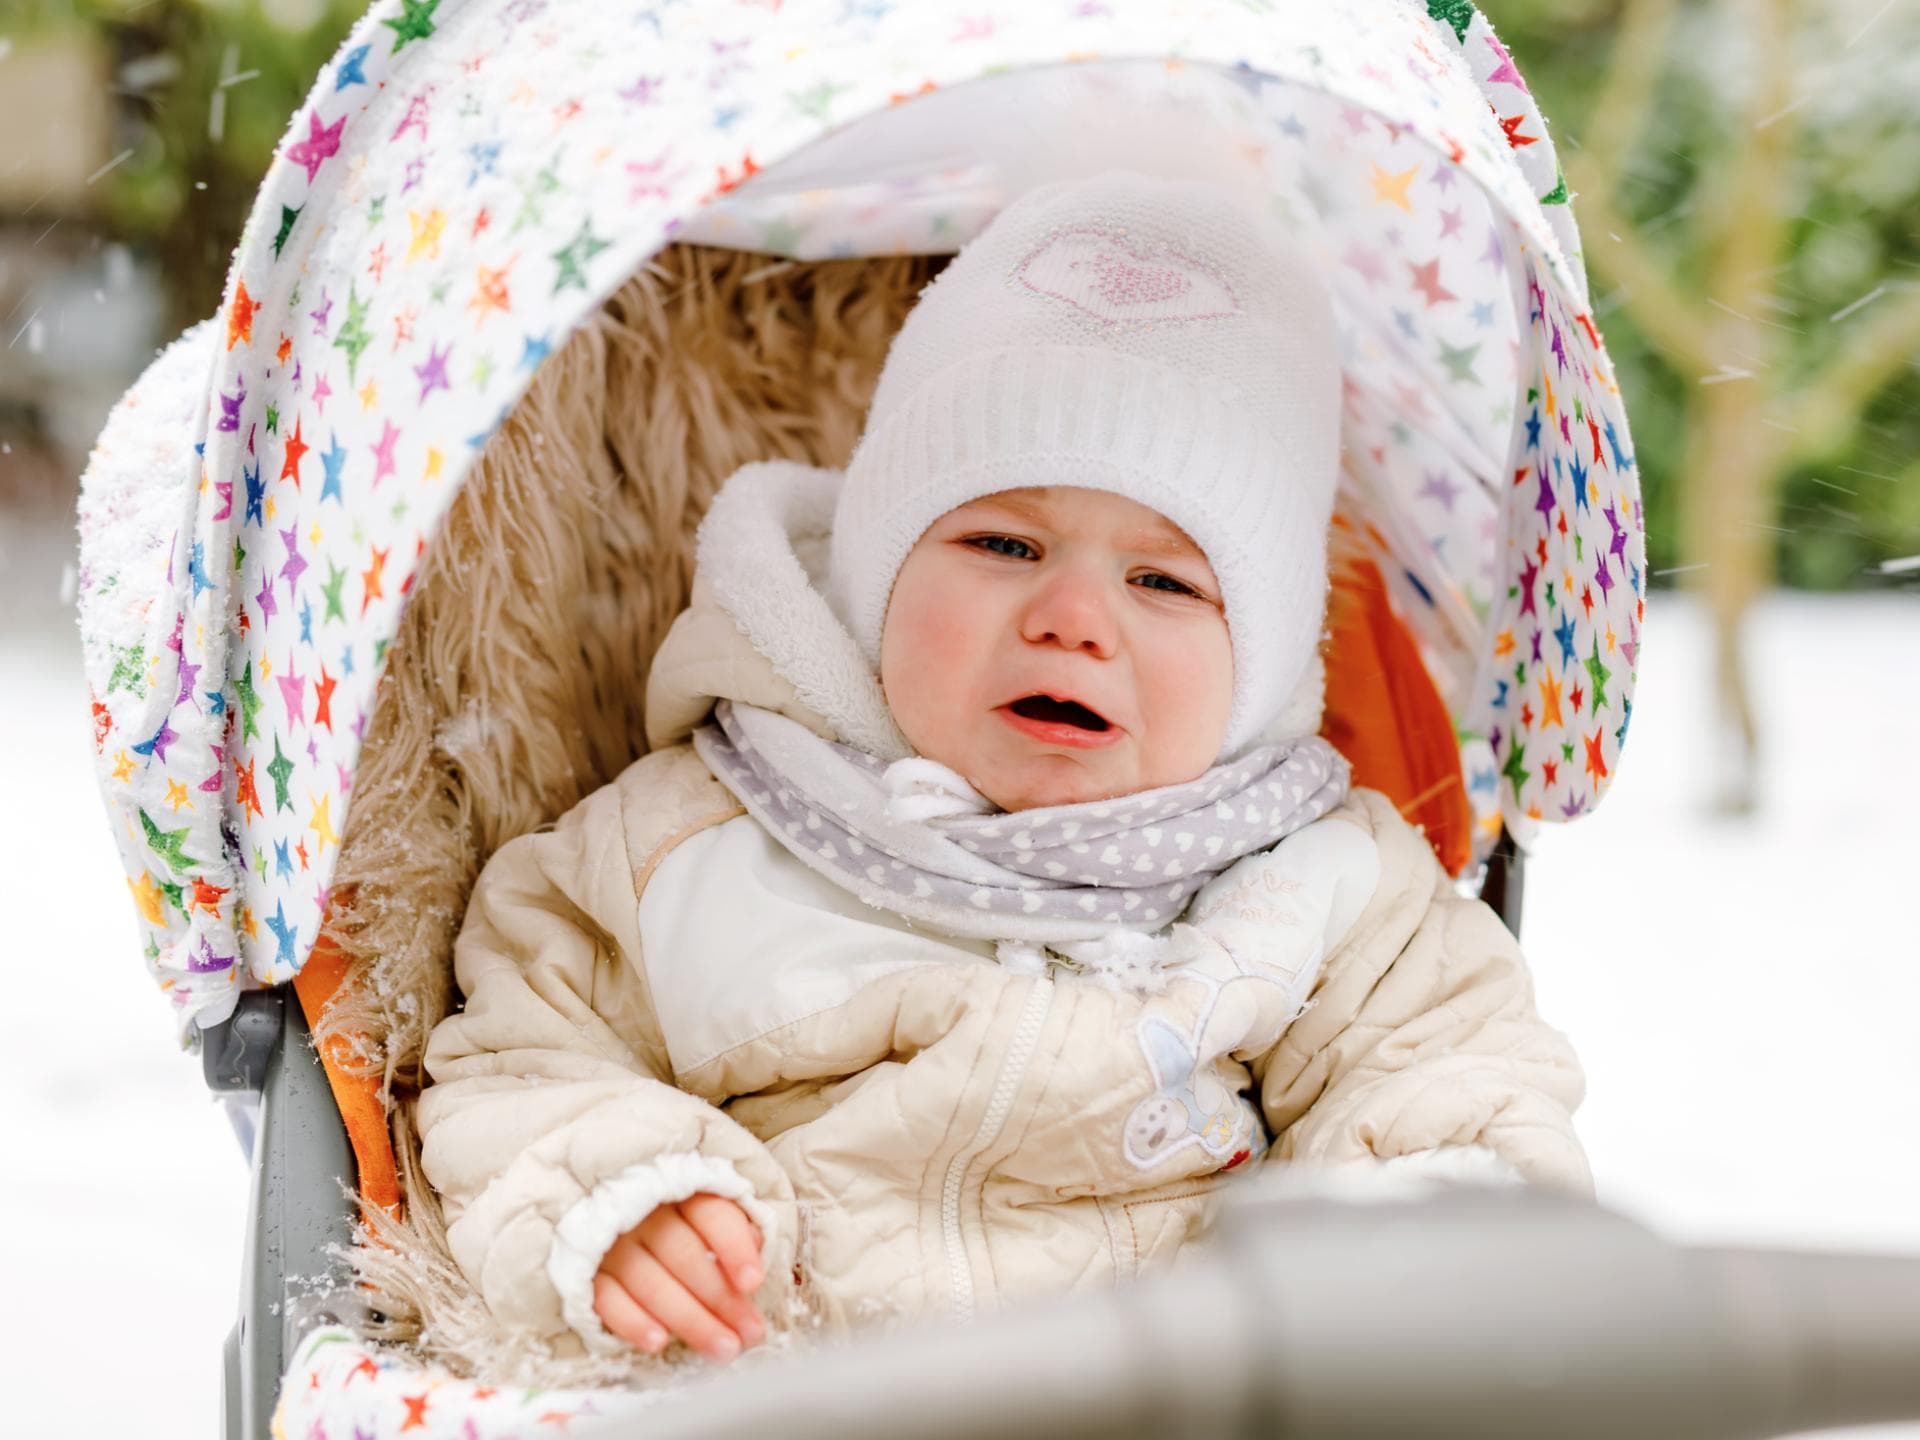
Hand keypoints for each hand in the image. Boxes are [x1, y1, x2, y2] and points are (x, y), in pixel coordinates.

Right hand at [591, 1192, 765, 1362]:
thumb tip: (757, 1243)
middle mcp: (643, 1215)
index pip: (711, 1215)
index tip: (754, 1282)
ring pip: (651, 1283)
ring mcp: (611, 1244)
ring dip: (689, 1320)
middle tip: (749, 1334)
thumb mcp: (705, 1214)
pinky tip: (659, 1342)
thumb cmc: (673, 1223)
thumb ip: (732, 1227)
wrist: (598, 1214)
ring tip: (722, 1348)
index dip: (734, 1248)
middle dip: (721, 1299)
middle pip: (685, 1257)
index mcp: (679, 1194)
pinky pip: (607, 1299)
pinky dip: (633, 1322)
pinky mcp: (587, 1273)